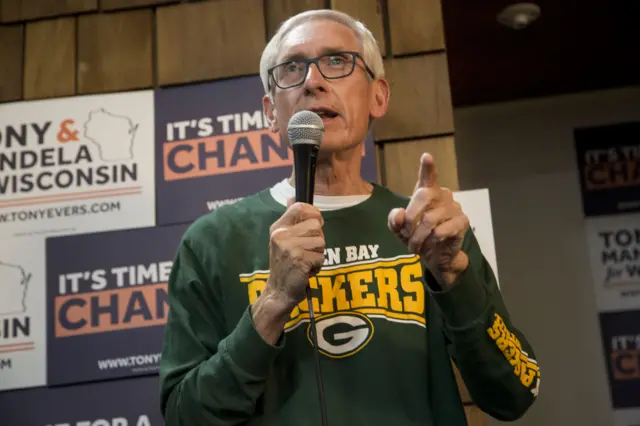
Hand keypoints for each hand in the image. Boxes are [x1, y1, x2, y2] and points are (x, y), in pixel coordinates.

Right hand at [265, 200, 325, 306]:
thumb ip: (290, 220)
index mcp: (278, 228)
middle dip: (317, 239)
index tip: (316, 223)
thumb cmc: (284, 265)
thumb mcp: (282, 240)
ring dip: (317, 254)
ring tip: (305, 261)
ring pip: (321, 242)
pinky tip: (306, 270)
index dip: (313, 213)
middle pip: (316, 225)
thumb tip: (292, 198)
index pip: (299, 207)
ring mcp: (290, 248)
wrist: (278, 292)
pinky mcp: (299, 260)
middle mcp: (281, 235)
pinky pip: (321, 257)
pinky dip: (317, 266)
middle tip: (306, 251)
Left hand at [388, 153, 469, 287]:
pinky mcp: (462, 222)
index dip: (427, 167)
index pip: (428, 177)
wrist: (436, 257)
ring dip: (418, 236)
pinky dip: (432, 240)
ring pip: (430, 218)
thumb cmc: (418, 237)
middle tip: (405, 235)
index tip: (426, 156)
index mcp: (426, 193)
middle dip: (410, 217)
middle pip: (423, 195)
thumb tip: (399, 214)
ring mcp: (454, 207)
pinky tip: (432, 243)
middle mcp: (442, 195)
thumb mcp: (399, 231)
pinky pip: (442, 230)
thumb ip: (394, 221)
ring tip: (415, 246)